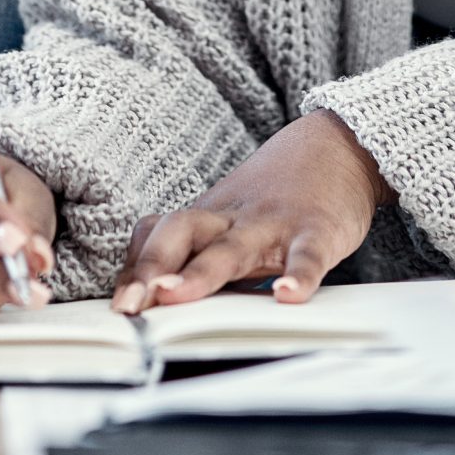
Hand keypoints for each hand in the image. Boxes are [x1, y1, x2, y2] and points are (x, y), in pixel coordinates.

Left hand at [112, 110, 390, 313]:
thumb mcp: (229, 217)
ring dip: (200, 273)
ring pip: (231, 247)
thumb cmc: (275, 194)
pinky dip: (299, 274)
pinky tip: (289, 296)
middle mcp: (231, 219)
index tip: (116, 307)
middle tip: (131, 306)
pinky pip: (307, 254)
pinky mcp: (317, 231)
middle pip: (181, 233)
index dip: (133, 269)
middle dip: (151, 267)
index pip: (156, 236)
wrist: (338, 146)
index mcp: (207, 218)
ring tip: (174, 297)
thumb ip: (194, 251)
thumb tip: (149, 296)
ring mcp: (273, 223)